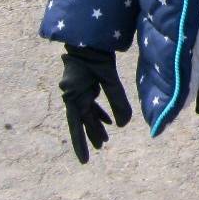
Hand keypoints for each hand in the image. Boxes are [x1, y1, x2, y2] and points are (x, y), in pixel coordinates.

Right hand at [59, 45, 131, 163]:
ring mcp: (79, 90)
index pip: (77, 126)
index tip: (85, 161)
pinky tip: (108, 122)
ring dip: (96, 126)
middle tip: (96, 154)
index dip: (81, 144)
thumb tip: (124, 125)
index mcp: (74, 96)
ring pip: (87, 113)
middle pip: (82, 122)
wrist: (90, 37)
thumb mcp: (109, 79)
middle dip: (90, 137)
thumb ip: (118, 100)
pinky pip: (91, 104)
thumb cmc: (97, 56)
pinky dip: (100, 113)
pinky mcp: (86, 85)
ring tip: (105, 141)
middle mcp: (73, 95)